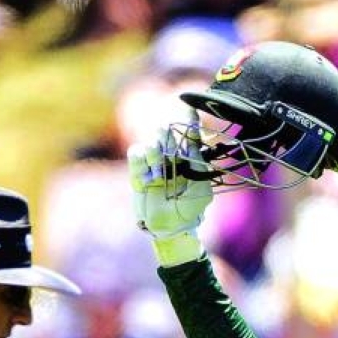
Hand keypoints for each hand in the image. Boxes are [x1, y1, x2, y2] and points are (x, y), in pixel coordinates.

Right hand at [128, 113, 213, 267]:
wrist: (171, 229)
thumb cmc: (190, 210)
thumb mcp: (201, 188)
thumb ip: (198, 163)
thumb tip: (194, 138)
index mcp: (187, 161)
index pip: (188, 136)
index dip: (189, 121)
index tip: (191, 108)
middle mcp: (170, 159)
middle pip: (166, 134)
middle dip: (167, 136)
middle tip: (167, 144)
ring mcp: (153, 165)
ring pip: (150, 143)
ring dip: (154, 152)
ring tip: (158, 171)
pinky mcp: (138, 173)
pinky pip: (136, 155)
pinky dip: (141, 160)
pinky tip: (148, 174)